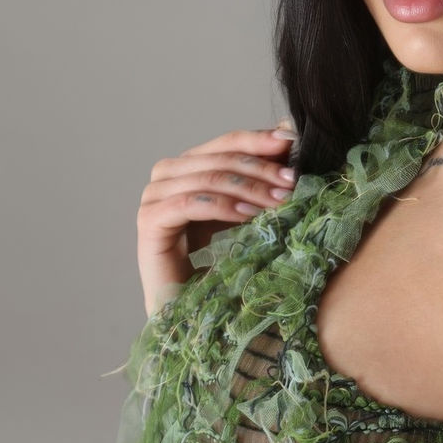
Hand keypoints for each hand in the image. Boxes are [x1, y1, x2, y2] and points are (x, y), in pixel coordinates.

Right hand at [136, 125, 297, 314]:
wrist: (196, 308)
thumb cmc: (225, 261)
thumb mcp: (250, 211)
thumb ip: (262, 176)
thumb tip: (289, 133)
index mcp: (189, 166)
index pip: (227, 142)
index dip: (260, 140)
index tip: (293, 142)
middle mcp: (167, 176)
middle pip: (219, 158)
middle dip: (261, 168)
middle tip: (293, 182)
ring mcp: (153, 197)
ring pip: (208, 178)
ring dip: (249, 187)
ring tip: (281, 200)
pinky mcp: (150, 222)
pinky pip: (190, 203)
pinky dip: (223, 206)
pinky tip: (251, 215)